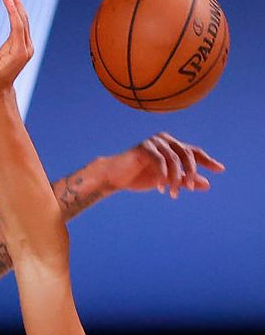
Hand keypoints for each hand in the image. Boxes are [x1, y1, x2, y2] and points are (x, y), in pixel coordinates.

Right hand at [0, 0, 33, 96]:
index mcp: (19, 52)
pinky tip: (12, 4)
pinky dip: (17, 14)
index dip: (12, 11)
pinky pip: (22, 26)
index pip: (17, 26)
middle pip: (23, 20)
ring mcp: (27, 46)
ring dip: (17, 5)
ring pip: (24, 21)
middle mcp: (26, 48)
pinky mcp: (24, 45)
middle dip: (16, 3)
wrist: (0, 89)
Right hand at [102, 132, 224, 197]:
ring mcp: (154, 142)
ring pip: (174, 159)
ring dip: (175, 178)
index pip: (193, 151)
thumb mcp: (166, 181)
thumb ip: (184, 181)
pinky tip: (161, 189)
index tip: (220, 170)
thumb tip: (207, 184)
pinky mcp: (144, 148)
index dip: (207, 160)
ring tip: (173, 194)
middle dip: (190, 172)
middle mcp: (164, 140)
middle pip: (187, 154)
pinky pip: (160, 161)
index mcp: (171, 146)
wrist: (114, 177)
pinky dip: (162, 176)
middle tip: (190, 189)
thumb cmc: (138, 178)